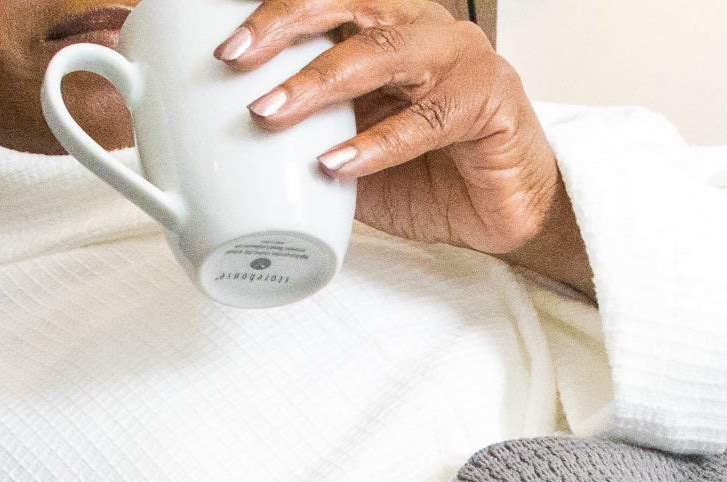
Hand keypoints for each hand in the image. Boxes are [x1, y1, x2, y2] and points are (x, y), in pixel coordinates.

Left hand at [217, 0, 593, 292]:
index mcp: (385, 27)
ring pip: (383, 50)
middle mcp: (422, 28)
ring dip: (319, 81)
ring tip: (271, 113)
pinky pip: (427, 118)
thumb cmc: (432, 177)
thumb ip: (303, 139)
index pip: (325, 3)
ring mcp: (460, 58)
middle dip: (285, 25)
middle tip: (237, 59)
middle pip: (350, 4)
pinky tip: (337, 164)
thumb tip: (223, 149)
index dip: (274, 14)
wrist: (504, 216)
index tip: (223, 45)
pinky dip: (377, 143)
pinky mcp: (490, 99)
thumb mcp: (348, 154)